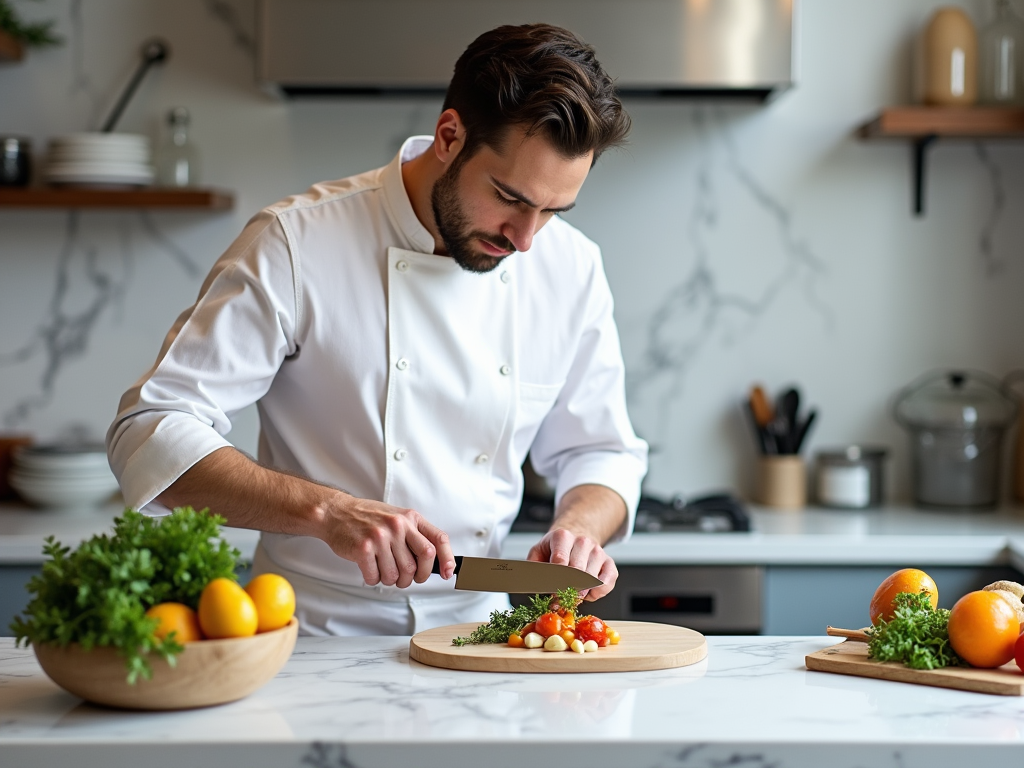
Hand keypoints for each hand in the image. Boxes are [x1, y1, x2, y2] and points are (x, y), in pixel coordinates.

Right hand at [319, 493, 454, 588]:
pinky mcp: (363, 548)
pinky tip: (370, 569)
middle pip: (420, 563)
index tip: (449, 573)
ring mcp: (381, 536)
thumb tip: (435, 562)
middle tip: (407, 578)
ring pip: (397, 575)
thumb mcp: (398, 518)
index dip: (447, 559)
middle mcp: (398, 526)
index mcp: (410, 518)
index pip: (438, 540)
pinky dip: (374, 579)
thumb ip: (415, 535)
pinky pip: (376, 577)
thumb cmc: (369, 518)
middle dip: (416, 578)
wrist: (337, 513)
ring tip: (383, 570)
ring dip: (391, 580)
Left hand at [526, 527, 617, 600]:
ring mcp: (598, 551)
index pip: (560, 561)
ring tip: (572, 591)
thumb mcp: (538, 553)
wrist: (575, 539)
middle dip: (568, 590)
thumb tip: (532, 582)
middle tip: (560, 599)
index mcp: (562, 536)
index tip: (551, 592)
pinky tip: (587, 592)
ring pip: (591, 580)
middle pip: (577, 572)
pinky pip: (606, 584)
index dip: (555, 580)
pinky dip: (596, 594)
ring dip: (580, 592)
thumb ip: (533, 566)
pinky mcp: (609, 563)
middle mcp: (582, 541)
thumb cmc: (554, 550)